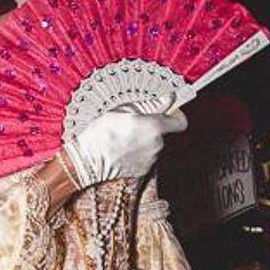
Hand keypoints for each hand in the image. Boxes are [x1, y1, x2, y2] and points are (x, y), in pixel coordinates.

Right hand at [62, 104, 186, 187]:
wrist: (89, 161)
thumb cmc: (103, 133)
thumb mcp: (125, 110)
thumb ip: (151, 105)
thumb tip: (169, 99)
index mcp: (154, 127)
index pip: (180, 121)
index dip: (175, 115)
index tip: (167, 111)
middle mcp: (157, 145)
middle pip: (164, 133)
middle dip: (153, 127)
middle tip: (133, 123)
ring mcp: (151, 159)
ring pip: (154, 144)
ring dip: (144, 139)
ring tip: (124, 137)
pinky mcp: (144, 170)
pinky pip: (146, 156)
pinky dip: (138, 152)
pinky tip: (123, 148)